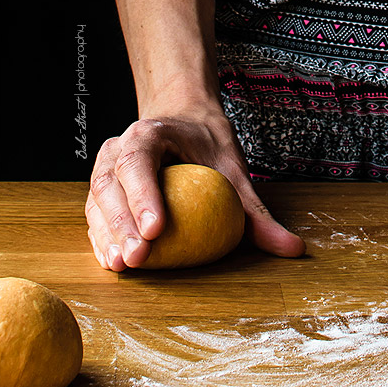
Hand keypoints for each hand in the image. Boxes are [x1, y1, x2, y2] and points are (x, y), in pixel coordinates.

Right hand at [85, 112, 305, 270]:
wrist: (182, 120)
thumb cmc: (206, 143)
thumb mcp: (234, 169)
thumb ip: (256, 210)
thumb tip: (292, 247)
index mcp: (150, 134)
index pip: (139, 161)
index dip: (143, 195)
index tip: (156, 229)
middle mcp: (119, 147)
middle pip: (111, 184)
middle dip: (122, 224)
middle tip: (139, 258)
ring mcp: (106, 167)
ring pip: (97, 200)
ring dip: (106, 235)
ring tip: (122, 266)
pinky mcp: (103, 189)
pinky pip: (95, 215)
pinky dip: (101, 238)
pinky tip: (113, 263)